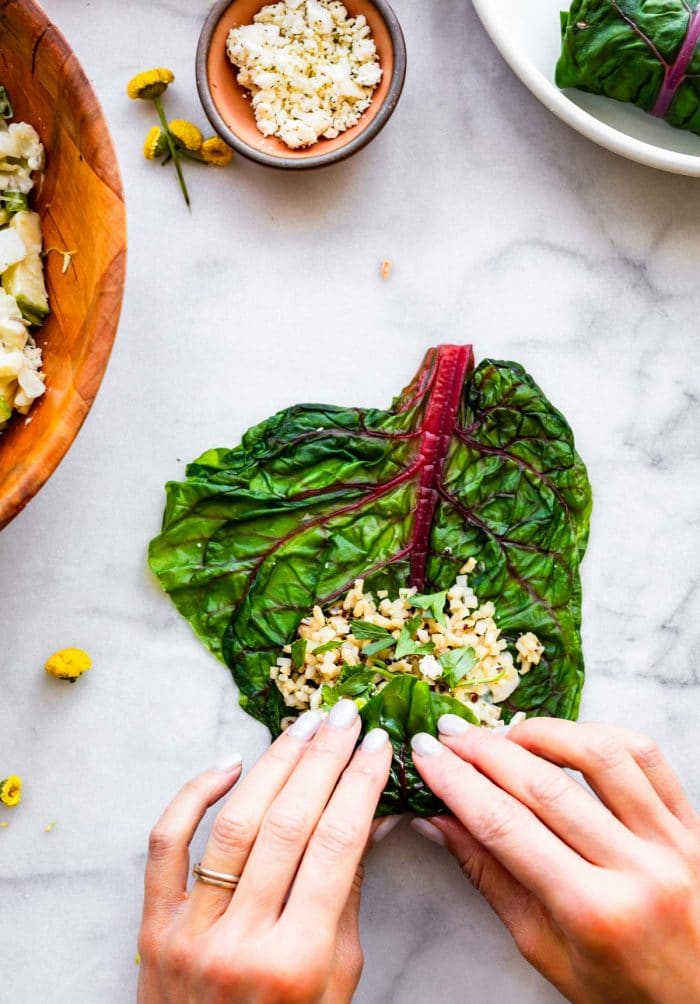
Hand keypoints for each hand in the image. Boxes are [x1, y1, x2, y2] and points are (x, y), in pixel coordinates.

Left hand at [137, 700, 391, 1003]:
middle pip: (289, 823)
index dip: (360, 784)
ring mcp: (190, 931)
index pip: (337, 845)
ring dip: (273, 764)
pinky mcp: (152, 925)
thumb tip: (374, 814)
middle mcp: (242, 942)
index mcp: (298, 960)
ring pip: (234, 824)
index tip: (376, 744)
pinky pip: (166, 844)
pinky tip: (230, 762)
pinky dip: (193, 795)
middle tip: (343, 716)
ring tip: (302, 726)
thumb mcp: (337, 979)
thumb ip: (347, 895)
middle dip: (323, 759)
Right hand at [410, 717, 699, 1003]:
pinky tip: (567, 737)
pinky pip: (646, 755)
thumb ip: (490, 877)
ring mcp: (672, 841)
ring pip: (599, 755)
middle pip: (544, 786)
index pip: (506, 827)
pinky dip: (600, 733)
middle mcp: (637, 870)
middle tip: (448, 733)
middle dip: (484, 751)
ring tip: (505, 733)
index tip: (425, 754)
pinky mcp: (692, 822)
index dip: (456, 783)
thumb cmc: (621, 989)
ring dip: (541, 732)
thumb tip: (438, 819)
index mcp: (592, 912)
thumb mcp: (543, 949)